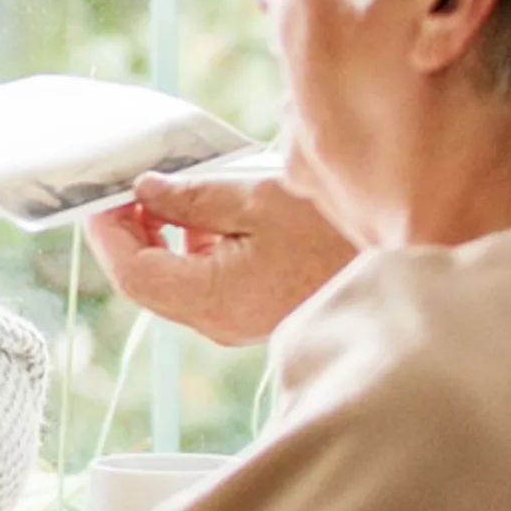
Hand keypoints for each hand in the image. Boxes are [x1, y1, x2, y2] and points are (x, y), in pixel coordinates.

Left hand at [84, 172, 355, 345]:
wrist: (409, 257)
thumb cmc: (339, 231)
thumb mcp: (257, 200)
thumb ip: (192, 199)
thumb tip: (144, 190)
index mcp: (215, 298)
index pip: (132, 275)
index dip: (106, 235)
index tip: (101, 197)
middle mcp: (219, 321)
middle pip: (145, 283)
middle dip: (128, 234)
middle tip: (128, 189)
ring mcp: (236, 321)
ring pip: (170, 283)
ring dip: (158, 239)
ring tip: (167, 195)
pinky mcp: (252, 312)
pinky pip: (201, 284)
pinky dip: (190, 249)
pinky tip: (207, 217)